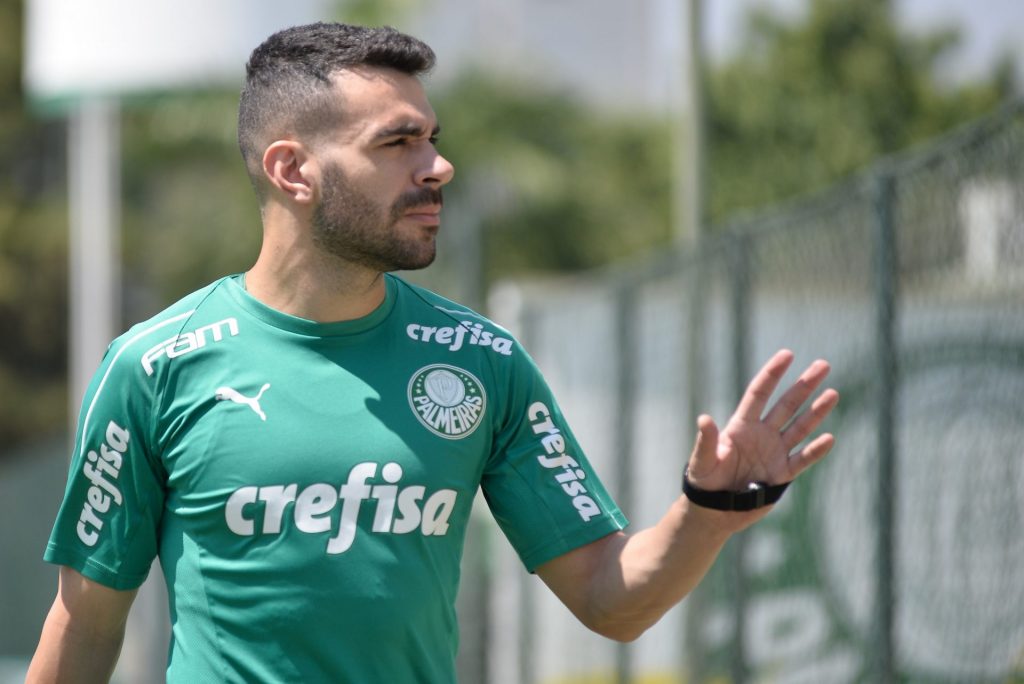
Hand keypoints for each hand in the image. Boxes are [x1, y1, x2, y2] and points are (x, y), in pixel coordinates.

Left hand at [685, 349, 838, 496]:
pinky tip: (829, 437)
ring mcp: (774, 453)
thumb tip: (704, 419)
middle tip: (824, 364)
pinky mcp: (782, 475)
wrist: (714, 510)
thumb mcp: (702, 461)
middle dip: (804, 385)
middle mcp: (761, 434)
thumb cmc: (703, 482)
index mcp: (741, 426)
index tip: (787, 354)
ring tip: (833, 394)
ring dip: (816, 412)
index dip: (773, 374)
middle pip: (786, 405)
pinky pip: (802, 460)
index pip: (759, 393)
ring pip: (799, 428)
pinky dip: (815, 450)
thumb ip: (706, 441)